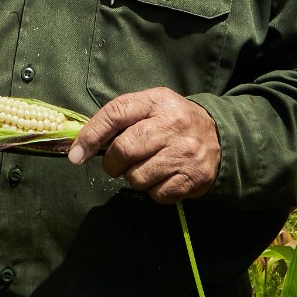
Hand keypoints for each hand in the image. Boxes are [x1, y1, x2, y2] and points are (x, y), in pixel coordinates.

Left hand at [67, 88, 218, 203]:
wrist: (220, 136)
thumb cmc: (172, 122)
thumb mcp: (151, 107)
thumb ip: (120, 119)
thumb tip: (81, 145)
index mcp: (157, 101)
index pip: (115, 113)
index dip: (90, 136)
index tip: (76, 155)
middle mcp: (172, 124)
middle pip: (123, 150)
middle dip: (112, 163)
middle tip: (117, 164)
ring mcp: (185, 151)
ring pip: (137, 177)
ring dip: (134, 178)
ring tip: (146, 168)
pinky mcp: (194, 176)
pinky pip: (157, 194)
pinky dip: (154, 191)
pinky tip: (163, 177)